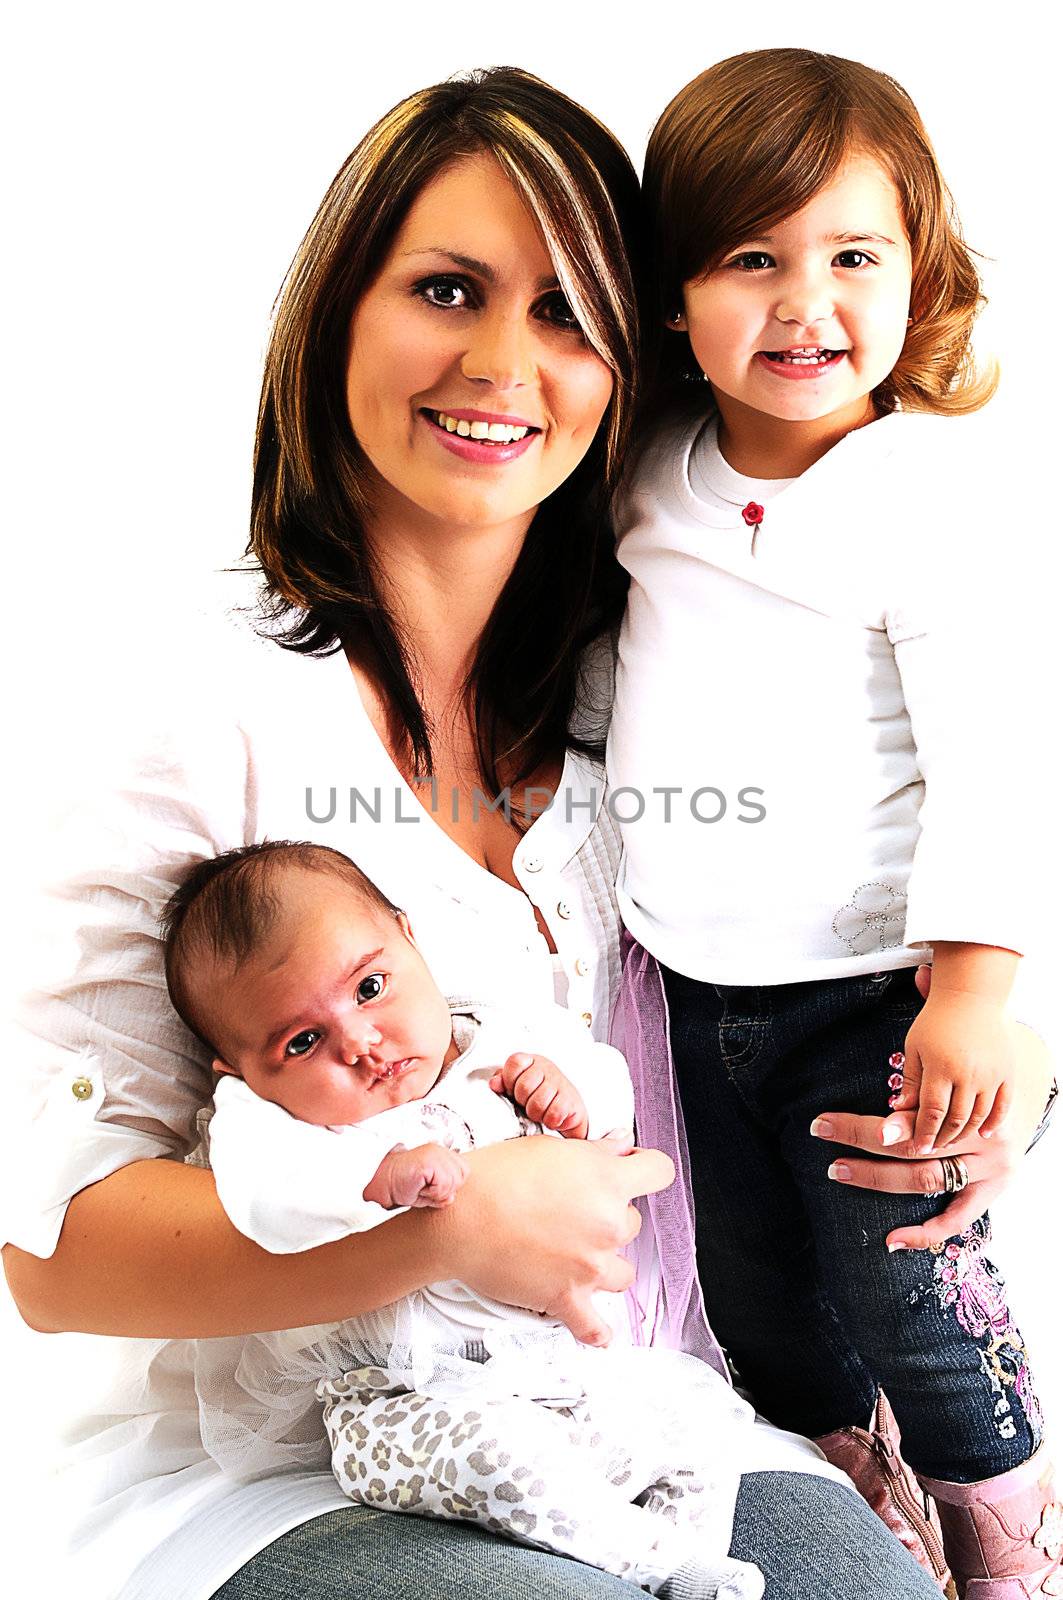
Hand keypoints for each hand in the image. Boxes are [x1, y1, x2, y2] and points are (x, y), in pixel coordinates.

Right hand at [363, 1143, 468, 1209]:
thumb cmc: (401, 1186)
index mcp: (441, 1153)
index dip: (450, 1186)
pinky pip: (444, 1185)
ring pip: (453, 1182)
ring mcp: (435, 1153)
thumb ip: (444, 1192)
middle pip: (461, 1177)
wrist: (380, 1183)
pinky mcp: (429, 1161)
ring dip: (437, 1192)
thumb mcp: (428, 1192)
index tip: (430, 1187)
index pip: (464, 1172)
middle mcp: (440, 1149)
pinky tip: (419, 1186)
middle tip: (424, 1188)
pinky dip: (432, 1193)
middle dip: (445, 1190)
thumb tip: (452, 1197)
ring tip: (420, 1187)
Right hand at [432, 1136, 674, 1345]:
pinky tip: (597, 1327)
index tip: (634, 1169)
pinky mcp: (568, 1299)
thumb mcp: (549, 1148)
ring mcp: (591, 1266)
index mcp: (607, 1179)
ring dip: (605, 1264)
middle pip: (634, 1223)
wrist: (459, 1219)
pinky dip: (597, 1330)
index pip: (659, 1171)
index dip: (646, 1168)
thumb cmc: (494, 1176)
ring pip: (624, 1272)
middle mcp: (607, 1223)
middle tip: (575, 1212)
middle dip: (610, 1216)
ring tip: (576, 1254)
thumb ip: (595, 1149)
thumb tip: (622, 1144)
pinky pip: (596, 1328)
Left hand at [489, 1052, 588, 1137]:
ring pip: (537, 1103)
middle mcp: (546, 1067)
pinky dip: (550, 1120)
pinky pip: (553, 1113)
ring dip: (536, 1114)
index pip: (514, 1062)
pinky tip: (551, 1116)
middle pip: (523, 1086)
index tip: (513, 1090)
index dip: (509, 1080)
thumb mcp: (518, 1085)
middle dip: (523, 1102)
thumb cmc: (539, 1096)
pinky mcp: (570, 1099)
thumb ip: (503, 1081)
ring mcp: (560, 1082)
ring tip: (540, 1111)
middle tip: (529, 1103)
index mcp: (531, 1061)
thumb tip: (494, 1084)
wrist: (570, 1109)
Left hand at [812, 979, 1052, 1249]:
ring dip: (881, 1181)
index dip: (865, 1125)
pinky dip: (931, 1231)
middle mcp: (981, 1131)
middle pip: (912, 1146)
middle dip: (861, 1145)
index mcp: (968, 1095)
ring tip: (839, 1172)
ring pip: (930, 1178)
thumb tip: (911, 1004)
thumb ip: (923, 1034)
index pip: (907, 1116)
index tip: (823, 1124)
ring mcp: (993, 1162)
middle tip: (822, 1144)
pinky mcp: (999, 1184)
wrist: (1024, 1065)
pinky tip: (895, 1240)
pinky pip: (963, 1216)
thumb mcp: (942, 1040)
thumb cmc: (971, 1050)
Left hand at [898, 993, 1013, 1152]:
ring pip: (979, 1117)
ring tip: (951, 1142)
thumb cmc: (936, 1020)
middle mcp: (968, 1074)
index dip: (923, 1132)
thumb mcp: (914, 1047)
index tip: (917, 1146)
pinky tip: (985, 1134)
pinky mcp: (1007, 1073)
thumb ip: (911, 1080)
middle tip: (932, 1148)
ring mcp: (991, 1075)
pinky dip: (994, 1123)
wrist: (970, 996)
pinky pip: (1003, 1106)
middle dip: (941, 1138)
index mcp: (941, 1067)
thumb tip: (900, 1110)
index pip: (931, 1111)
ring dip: (965, 1134)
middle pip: (956, 1119)